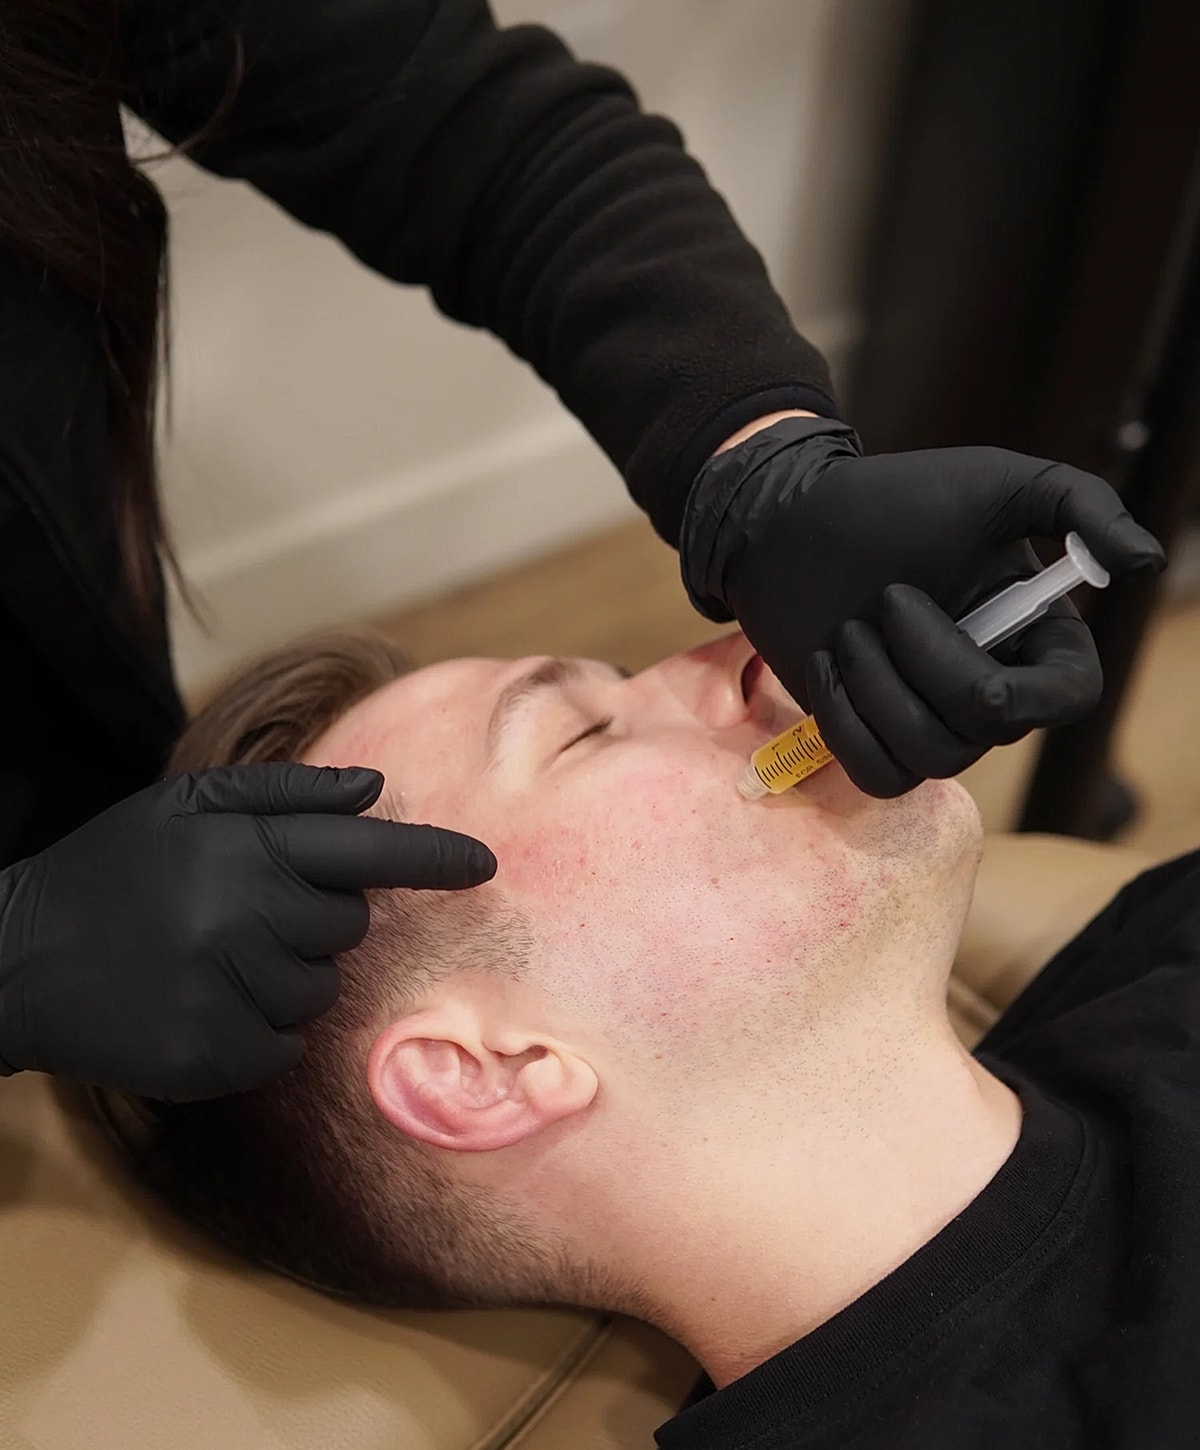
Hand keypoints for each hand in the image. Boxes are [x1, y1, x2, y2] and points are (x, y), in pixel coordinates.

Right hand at [0, 764, 494, 1099]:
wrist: (15, 959)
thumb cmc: (113, 870)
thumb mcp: (184, 805)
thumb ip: (286, 792)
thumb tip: (377, 790)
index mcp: (241, 849)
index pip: (365, 852)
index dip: (433, 857)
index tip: (487, 864)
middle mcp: (241, 919)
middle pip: (347, 926)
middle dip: (313, 917)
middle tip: (237, 911)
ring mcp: (226, 994)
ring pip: (320, 990)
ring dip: (284, 974)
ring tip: (208, 958)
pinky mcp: (212, 1058)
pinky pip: (286, 1043)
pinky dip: (259, 1027)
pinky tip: (198, 1001)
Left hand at [681, 416, 1164, 796]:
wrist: (789, 524)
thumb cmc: (891, 499)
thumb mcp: (995, 481)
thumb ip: (1080, 505)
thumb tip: (1146, 561)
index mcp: (1033, 637)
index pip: (1068, 699)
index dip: (1029, 685)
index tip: (978, 615)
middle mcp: (990, 688)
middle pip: (985, 728)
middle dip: (925, 660)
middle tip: (885, 597)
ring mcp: (929, 719)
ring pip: (931, 758)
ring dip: (877, 686)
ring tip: (849, 629)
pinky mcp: (872, 740)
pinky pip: (878, 776)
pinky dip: (846, 722)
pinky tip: (828, 664)